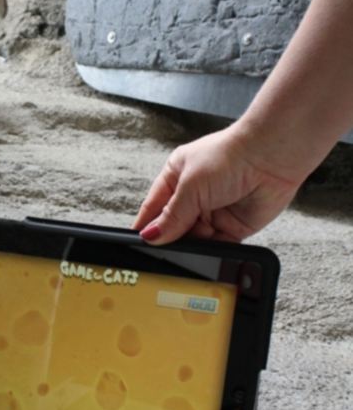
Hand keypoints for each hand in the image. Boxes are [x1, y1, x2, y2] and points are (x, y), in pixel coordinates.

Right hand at [132, 124, 301, 243]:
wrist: (272, 156)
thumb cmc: (230, 156)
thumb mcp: (191, 186)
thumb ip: (171, 215)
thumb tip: (152, 236)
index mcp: (175, 177)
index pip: (153, 208)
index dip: (146, 226)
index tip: (137, 244)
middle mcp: (193, 196)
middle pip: (172, 227)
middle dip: (169, 240)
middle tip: (163, 253)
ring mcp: (213, 212)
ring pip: (193, 239)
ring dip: (191, 247)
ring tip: (188, 251)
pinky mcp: (233, 227)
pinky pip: (217, 246)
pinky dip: (212, 252)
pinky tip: (208, 253)